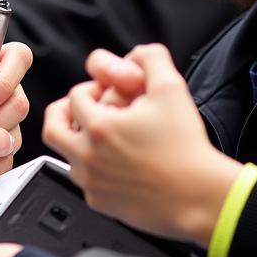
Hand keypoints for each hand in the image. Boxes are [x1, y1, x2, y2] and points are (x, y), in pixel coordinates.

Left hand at [43, 43, 240, 244]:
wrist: (203, 197)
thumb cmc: (187, 148)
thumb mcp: (171, 90)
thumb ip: (151, 60)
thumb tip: (138, 52)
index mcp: (99, 127)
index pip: (74, 97)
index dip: (91, 89)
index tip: (106, 94)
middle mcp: (88, 156)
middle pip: (53, 128)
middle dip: (64, 115)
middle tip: (80, 112)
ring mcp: (92, 182)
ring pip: (67, 156)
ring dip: (79, 142)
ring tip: (103, 137)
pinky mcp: (100, 203)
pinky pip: (84, 182)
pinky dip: (93, 169)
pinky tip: (115, 163)